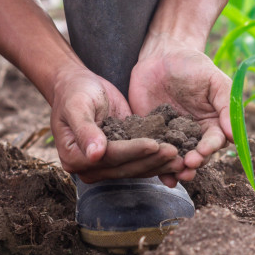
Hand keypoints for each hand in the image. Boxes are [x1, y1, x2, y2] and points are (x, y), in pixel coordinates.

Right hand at [50, 65, 182, 182]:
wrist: (78, 86)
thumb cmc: (75, 92)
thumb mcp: (77, 106)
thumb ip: (85, 129)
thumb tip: (95, 154)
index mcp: (74, 157)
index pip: (110, 157)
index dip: (132, 151)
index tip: (154, 144)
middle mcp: (90, 167)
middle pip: (125, 167)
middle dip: (151, 160)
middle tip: (175, 152)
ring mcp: (106, 165)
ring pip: (136, 168)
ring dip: (159, 164)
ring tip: (180, 157)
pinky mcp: (121, 157)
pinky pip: (140, 162)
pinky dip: (158, 159)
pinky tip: (176, 156)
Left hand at [129, 36, 233, 182]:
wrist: (161, 55)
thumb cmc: (193, 64)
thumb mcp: (214, 80)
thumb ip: (226, 104)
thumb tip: (233, 134)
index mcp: (212, 122)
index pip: (215, 141)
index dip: (210, 148)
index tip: (203, 151)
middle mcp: (194, 134)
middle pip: (197, 156)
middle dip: (194, 163)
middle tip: (188, 166)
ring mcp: (172, 136)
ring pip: (177, 159)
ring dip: (177, 170)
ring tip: (174, 175)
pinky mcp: (151, 135)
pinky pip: (154, 153)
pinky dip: (156, 166)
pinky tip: (159, 176)